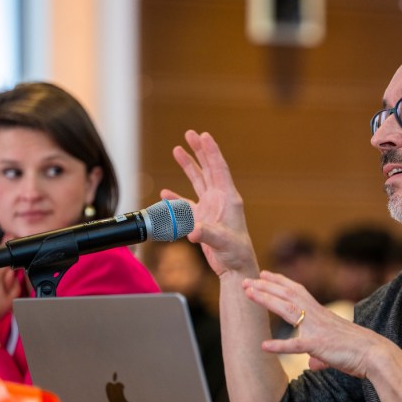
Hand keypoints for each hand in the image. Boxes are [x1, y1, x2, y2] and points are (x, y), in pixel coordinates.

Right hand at [162, 130, 257, 275]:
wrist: (235, 268)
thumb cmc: (236, 254)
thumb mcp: (223, 242)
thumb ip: (207, 234)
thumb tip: (192, 231)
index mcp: (229, 199)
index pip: (219, 169)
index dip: (211, 151)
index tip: (203, 135)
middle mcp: (220, 200)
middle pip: (208, 169)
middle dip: (199, 151)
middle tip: (190, 133)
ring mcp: (211, 208)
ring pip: (198, 182)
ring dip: (188, 166)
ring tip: (177, 150)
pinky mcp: (202, 220)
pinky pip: (186, 205)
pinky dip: (176, 199)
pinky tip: (166, 193)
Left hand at [242, 270, 385, 378]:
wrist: (374, 353)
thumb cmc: (357, 350)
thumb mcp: (334, 348)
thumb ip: (319, 354)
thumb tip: (313, 364)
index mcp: (321, 313)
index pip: (297, 291)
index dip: (280, 282)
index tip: (265, 274)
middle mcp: (317, 315)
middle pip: (287, 295)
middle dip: (266, 286)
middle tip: (246, 280)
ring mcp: (317, 329)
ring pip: (287, 309)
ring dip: (266, 300)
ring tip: (249, 293)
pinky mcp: (319, 345)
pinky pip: (295, 345)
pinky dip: (279, 346)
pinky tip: (263, 346)